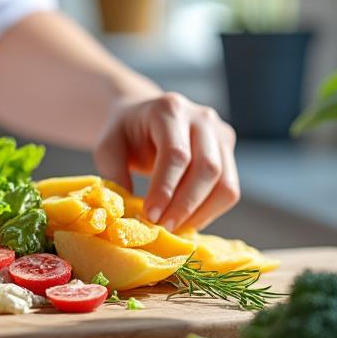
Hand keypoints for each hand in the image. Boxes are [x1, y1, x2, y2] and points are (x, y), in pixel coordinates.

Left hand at [93, 92, 239, 231]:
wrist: (143, 116)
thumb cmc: (124, 133)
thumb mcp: (108, 147)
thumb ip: (114, 174)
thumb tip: (125, 210)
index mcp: (169, 110)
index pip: (176, 154)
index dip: (165, 189)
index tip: (151, 216)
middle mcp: (201, 118)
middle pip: (207, 169)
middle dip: (184, 205)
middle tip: (162, 226)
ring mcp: (220, 134)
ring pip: (225, 183)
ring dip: (200, 213)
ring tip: (173, 227)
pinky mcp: (228, 151)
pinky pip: (228, 189)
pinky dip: (209, 211)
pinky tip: (186, 220)